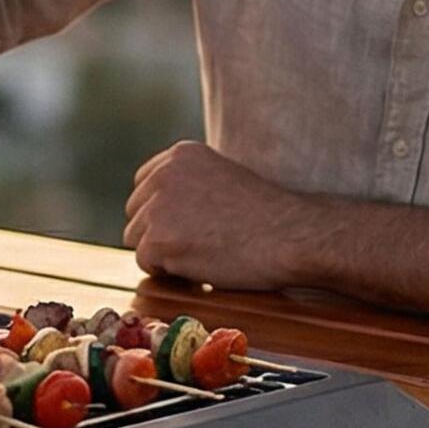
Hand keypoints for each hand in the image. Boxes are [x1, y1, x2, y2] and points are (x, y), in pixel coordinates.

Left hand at [124, 142, 312, 291]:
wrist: (293, 236)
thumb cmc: (267, 215)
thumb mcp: (222, 178)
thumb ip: (188, 184)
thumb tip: (155, 210)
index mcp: (180, 154)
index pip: (144, 186)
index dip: (163, 213)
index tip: (188, 227)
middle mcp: (164, 174)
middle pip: (135, 213)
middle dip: (159, 233)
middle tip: (198, 245)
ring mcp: (160, 206)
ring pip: (137, 238)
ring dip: (163, 253)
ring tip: (203, 255)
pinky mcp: (160, 239)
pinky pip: (145, 263)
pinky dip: (168, 273)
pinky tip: (200, 267)